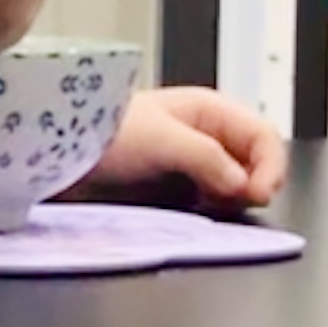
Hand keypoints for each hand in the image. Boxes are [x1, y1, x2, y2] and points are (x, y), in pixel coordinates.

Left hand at [67, 83, 286, 208]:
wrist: (57, 148)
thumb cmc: (103, 130)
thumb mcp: (162, 139)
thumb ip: (207, 159)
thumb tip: (240, 185)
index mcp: (209, 112)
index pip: (263, 137)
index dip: (269, 165)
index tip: (258, 194)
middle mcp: (205, 136)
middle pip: (253, 164)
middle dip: (254, 185)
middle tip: (238, 204)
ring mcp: (189, 163)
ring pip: (232, 186)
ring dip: (232, 200)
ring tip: (216, 207)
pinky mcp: (172, 188)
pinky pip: (207, 201)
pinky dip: (212, 210)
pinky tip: (201, 214)